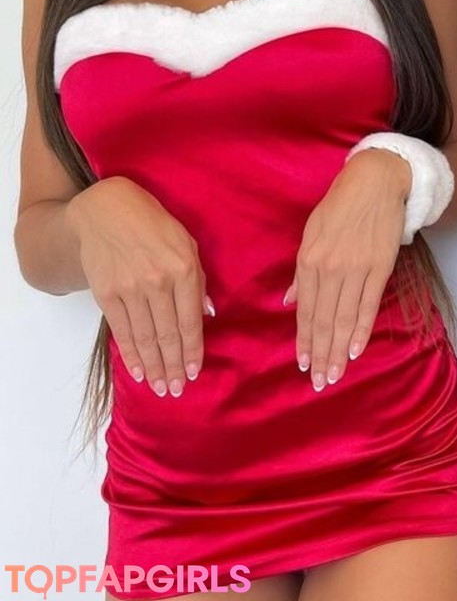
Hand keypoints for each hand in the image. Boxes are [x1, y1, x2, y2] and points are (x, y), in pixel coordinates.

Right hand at [67, 177, 211, 398]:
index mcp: (184, 268)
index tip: (194, 372)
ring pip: (145, 338)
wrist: (106, 210)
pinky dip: (131, 354)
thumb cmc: (154, 224)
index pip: (190, 321)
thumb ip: (198, 280)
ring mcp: (129, 289)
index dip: (192, 350)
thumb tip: (207, 315)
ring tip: (161, 388)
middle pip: (167, 335)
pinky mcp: (106, 294)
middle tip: (177, 390)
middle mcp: (158, 281)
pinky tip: (138, 371)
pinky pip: (121, 331)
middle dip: (173, 367)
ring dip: (154, 367)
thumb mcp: (187, 242)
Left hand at [283, 149, 409, 390]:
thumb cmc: (340, 204)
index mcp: (309, 259)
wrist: (375, 181)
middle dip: (320, 354)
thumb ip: (302, 271)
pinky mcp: (379, 267)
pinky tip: (356, 350)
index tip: (303, 364)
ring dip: (339, 350)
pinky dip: (362, 330)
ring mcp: (356, 268)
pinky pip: (368, 305)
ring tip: (335, 374)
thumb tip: (290, 302)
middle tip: (320, 382)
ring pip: (345, 318)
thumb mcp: (311, 232)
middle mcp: (330, 267)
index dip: (304, 340)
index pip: (305, 310)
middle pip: (324, 320)